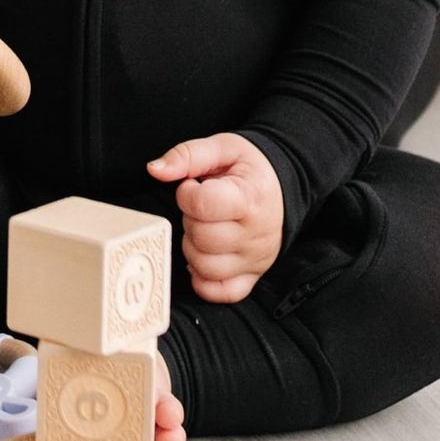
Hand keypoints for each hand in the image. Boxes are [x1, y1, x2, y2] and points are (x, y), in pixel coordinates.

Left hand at [145, 132, 284, 303]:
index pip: (203, 205)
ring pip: (205, 267)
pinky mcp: (253, 275)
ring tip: (204, 227)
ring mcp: (255, 259)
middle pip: (201, 238)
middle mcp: (255, 234)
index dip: (186, 194)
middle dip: (189, 219)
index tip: (193, 186)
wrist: (285, 186)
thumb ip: (186, 155)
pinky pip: (223, 293)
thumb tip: (155, 170)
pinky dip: (205, 280)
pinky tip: (204, 255)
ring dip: (193, 247)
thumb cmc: (249, 168)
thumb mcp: (221, 147)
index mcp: (249, 199)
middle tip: (200, 207)